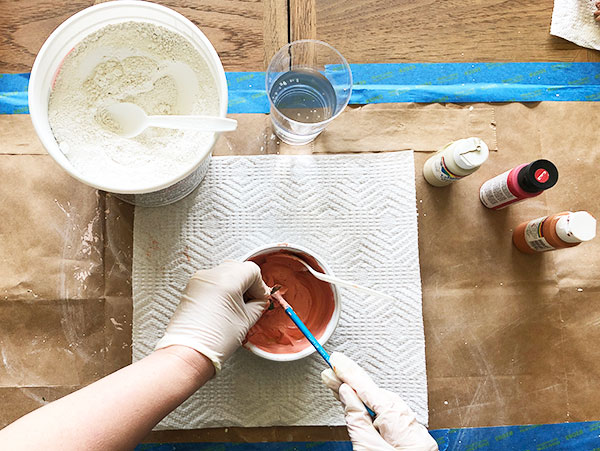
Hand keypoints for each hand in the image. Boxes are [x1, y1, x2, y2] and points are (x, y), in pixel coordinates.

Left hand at [155, 261, 269, 371]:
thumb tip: (259, 299)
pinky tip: (223, 306)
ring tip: (236, 306)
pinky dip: (220, 288)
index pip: (252, 270)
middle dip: (247, 283)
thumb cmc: (215, 340)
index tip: (260, 298)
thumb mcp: (247, 320)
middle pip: (237, 268)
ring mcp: (199, 280)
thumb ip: (258, 304)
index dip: (259, 285)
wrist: (188, 352)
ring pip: (224, 272)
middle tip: (251, 301)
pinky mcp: (191, 288)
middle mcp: (211, 274)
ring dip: (234, 285)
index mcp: (227, 279)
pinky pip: (211, 280)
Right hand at [321, 352, 437, 450]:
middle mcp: (410, 422)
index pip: (368, 388)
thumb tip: (347, 394)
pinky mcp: (413, 441)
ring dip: (362, 396)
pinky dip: (374, 410)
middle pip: (375, 394)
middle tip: (329, 373)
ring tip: (340, 386)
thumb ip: (356, 419)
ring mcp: (413, 431)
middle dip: (352, 382)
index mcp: (399, 421)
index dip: (349, 372)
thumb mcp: (367, 449)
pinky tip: (362, 405)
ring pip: (383, 405)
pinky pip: (391, 417)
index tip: (335, 360)